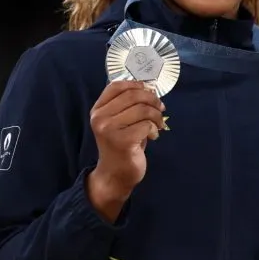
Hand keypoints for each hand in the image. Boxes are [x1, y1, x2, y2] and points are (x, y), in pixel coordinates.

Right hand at [87, 81, 165, 215]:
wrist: (116, 174)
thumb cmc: (122, 145)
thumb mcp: (121, 121)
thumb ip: (130, 105)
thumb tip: (150, 88)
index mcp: (98, 110)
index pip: (116, 86)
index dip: (137, 85)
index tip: (150, 91)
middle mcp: (99, 117)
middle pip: (134, 96)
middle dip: (153, 101)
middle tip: (161, 110)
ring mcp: (108, 129)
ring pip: (143, 110)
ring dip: (157, 116)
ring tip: (158, 125)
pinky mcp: (121, 141)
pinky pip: (146, 125)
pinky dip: (155, 129)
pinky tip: (153, 136)